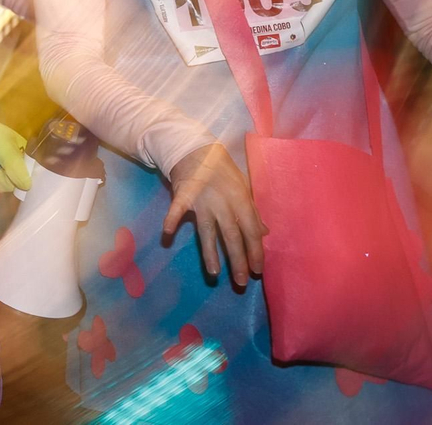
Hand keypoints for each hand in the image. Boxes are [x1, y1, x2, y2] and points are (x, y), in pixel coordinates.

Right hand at [163, 142, 266, 286]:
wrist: (196, 149)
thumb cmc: (222, 171)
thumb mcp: (243, 188)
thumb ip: (251, 212)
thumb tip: (264, 233)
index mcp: (241, 200)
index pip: (251, 231)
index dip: (256, 251)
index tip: (258, 270)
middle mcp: (223, 202)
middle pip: (231, 236)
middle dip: (238, 260)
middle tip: (242, 282)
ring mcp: (202, 200)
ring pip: (207, 230)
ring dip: (210, 252)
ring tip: (214, 273)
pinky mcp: (183, 195)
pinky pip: (176, 209)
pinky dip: (171, 219)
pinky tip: (167, 234)